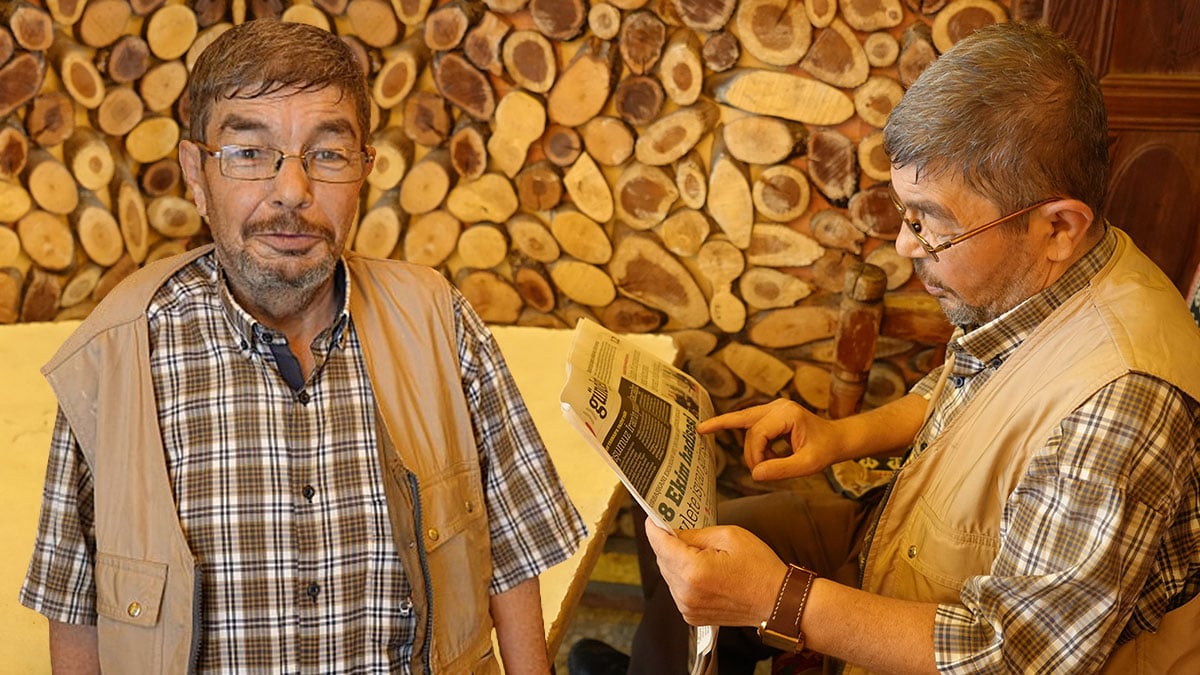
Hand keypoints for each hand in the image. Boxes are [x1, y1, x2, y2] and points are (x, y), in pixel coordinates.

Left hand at [644, 517, 786, 627]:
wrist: (777, 602)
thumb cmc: (759, 568)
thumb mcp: (729, 536)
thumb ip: (695, 533)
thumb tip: (673, 531)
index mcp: (693, 571)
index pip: (660, 544)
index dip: (655, 527)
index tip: (653, 517)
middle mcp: (686, 592)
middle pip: (662, 559)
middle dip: (668, 543)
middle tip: (680, 529)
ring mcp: (687, 607)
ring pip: (668, 575)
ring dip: (676, 561)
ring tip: (699, 552)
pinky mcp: (691, 615)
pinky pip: (677, 589)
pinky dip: (683, 577)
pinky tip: (702, 570)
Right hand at [698, 399, 843, 480]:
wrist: (837, 440)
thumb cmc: (825, 450)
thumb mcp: (807, 465)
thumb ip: (780, 469)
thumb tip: (755, 474)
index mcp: (788, 414)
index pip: (758, 432)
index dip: (755, 454)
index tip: (761, 471)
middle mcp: (779, 405)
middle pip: (748, 424)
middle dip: (749, 450)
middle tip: (755, 470)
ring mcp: (775, 407)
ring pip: (747, 424)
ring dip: (753, 447)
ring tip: (766, 464)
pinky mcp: (773, 413)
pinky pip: (754, 426)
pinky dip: (757, 444)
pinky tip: (766, 457)